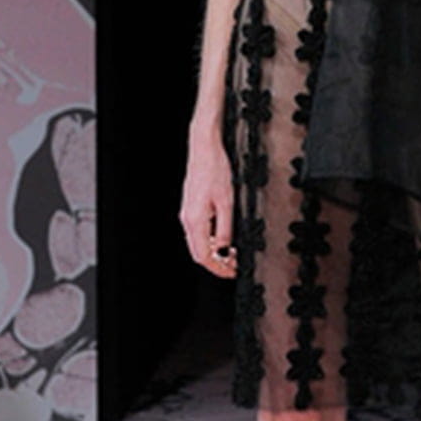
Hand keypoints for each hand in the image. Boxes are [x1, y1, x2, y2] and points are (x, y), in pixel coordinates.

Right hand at [181, 131, 237, 277]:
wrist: (204, 148)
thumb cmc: (215, 169)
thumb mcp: (227, 202)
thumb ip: (225, 229)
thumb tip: (225, 249)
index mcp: (195, 220)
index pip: (203, 256)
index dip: (218, 268)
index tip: (231, 272)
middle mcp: (187, 218)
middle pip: (198, 252)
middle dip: (215, 263)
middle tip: (233, 265)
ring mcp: (187, 212)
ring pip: (197, 242)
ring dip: (213, 251)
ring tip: (230, 252)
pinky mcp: (191, 206)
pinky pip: (198, 231)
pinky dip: (209, 239)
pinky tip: (222, 237)